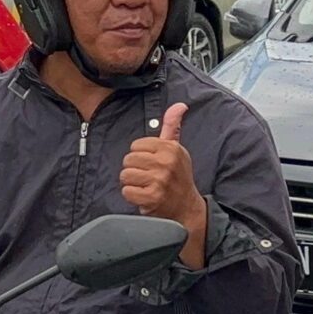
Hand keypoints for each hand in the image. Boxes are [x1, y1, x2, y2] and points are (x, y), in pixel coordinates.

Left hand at [122, 104, 206, 265]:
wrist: (187, 208)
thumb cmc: (178, 176)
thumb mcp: (177, 149)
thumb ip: (172, 126)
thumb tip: (180, 105)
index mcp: (171, 148)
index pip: (136, 145)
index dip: (140, 156)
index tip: (152, 164)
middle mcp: (166, 162)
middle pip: (128, 159)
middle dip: (135, 169)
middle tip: (148, 177)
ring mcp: (159, 180)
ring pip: (125, 175)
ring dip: (132, 183)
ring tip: (145, 186)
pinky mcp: (152, 197)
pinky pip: (127, 191)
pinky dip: (132, 196)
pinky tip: (144, 196)